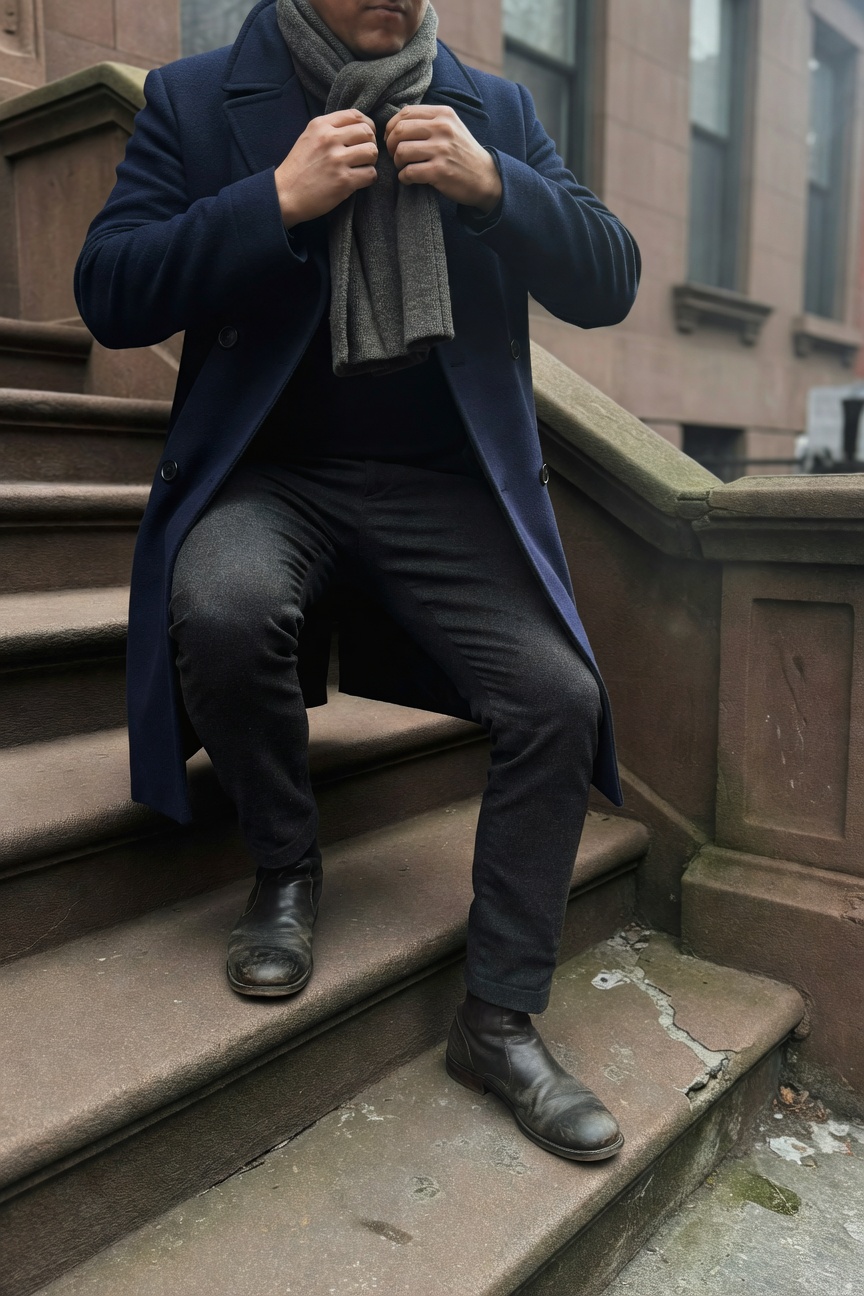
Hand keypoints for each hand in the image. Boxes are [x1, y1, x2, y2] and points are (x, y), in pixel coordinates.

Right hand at [275, 109, 377, 228]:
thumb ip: (329, 129)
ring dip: (371, 161)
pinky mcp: (343, 181)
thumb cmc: (298, 168)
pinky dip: (369, 178)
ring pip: (372, 152)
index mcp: (321, 125)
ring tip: (361, 167)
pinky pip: (371, 174)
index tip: (365, 137)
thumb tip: (357, 127)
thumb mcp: (308, 138)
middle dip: (370, 143)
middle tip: (364, 155)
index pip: (355, 115)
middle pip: (367, 132)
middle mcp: (330, 139)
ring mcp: (337, 160)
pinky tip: (359, 181)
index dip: (367, 125)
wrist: (285, 194)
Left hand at [384, 105, 501, 213]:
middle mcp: (443, 128)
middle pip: (399, 131)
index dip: (392, 127)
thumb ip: (428, 121)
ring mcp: (442, 150)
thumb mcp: (451, 128)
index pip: (405, 112)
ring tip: (404, 167)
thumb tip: (397, 124)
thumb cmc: (462, 153)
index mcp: (443, 114)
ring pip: (401, 151)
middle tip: (395, 155)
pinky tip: (409, 179)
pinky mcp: (440, 171)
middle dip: (390, 145)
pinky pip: (408, 172)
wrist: (486, 177)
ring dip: (397, 163)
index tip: (392, 139)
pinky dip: (404, 178)